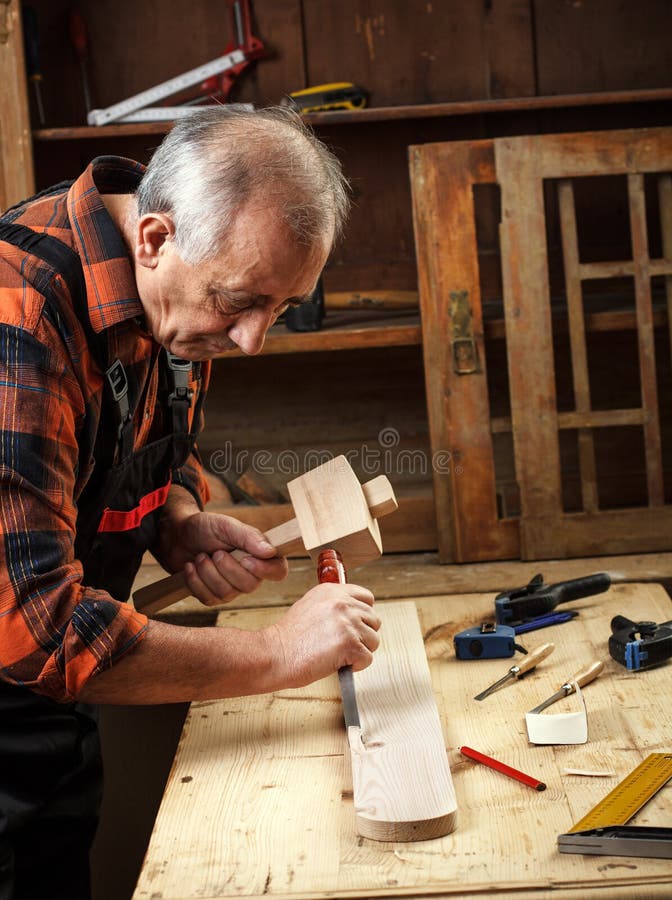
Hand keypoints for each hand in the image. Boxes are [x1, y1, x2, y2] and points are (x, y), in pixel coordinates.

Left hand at [171, 511, 288, 604]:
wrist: (177, 536)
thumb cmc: (206, 528)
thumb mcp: (227, 526)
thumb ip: (249, 537)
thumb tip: (270, 552)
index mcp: (260, 555)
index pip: (278, 571)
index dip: (266, 570)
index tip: (246, 560)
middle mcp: (250, 574)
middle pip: (250, 586)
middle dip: (227, 569)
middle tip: (216, 552)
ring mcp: (231, 588)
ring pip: (227, 593)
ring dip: (208, 573)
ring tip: (201, 556)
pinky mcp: (212, 596)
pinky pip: (208, 599)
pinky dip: (195, 581)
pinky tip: (191, 567)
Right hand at [262, 582, 379, 688]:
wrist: (275, 654)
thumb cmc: (288, 638)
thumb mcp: (310, 606)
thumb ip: (333, 605)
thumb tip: (355, 615)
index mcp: (333, 591)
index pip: (367, 597)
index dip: (363, 615)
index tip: (354, 626)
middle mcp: (342, 603)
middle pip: (374, 620)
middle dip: (362, 636)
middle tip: (341, 645)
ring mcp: (348, 623)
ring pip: (373, 640)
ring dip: (359, 651)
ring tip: (336, 654)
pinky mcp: (350, 644)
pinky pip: (367, 658)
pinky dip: (355, 666)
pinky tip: (336, 663)